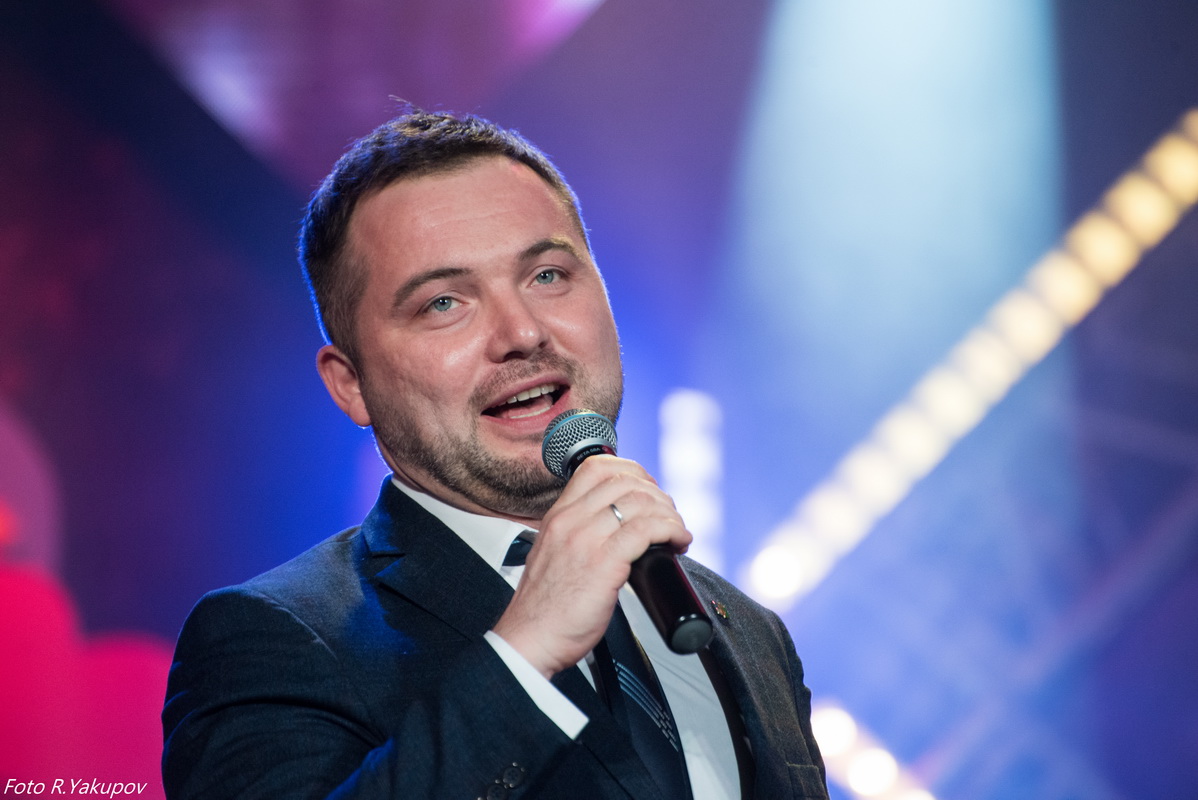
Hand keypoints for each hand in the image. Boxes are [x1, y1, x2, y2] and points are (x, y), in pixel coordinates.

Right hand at [491, 455, 691, 678]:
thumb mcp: (553, 556)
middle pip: (625, 481)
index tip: (649, 490)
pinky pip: (648, 530)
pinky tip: (678, 542)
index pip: (596, 468)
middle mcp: (570, 521)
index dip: (633, 471)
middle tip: (669, 515)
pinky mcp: (604, 563)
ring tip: (678, 531)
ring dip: (669, 513)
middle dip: (657, 494)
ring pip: (640, 501)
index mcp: (557, 516)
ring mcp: (586, 539)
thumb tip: (613, 532)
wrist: (530, 641)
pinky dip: (671, 530)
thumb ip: (575, 537)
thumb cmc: (544, 610)